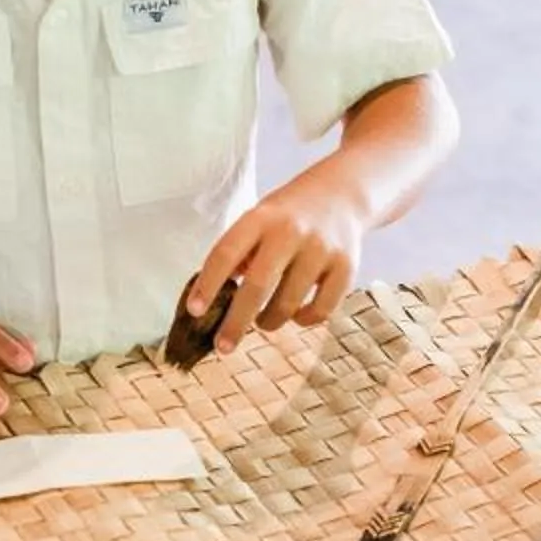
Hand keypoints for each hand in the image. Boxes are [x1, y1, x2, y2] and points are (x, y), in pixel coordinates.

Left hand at [183, 168, 370, 344]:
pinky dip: (303, 321)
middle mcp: (291, 231)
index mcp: (260, 218)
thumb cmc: (287, 217)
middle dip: (236, 323)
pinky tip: (295, 314)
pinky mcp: (346, 267)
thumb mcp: (257, 221)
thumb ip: (237, 255)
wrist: (342, 193)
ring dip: (269, 322)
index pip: (226, 253)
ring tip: (263, 321)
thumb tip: (215, 302)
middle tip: (222, 347)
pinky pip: (320, 311)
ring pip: (288, 306)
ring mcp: (321, 249)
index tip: (194, 312)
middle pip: (257, 287)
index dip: (207, 285)